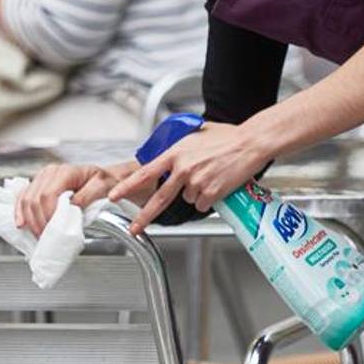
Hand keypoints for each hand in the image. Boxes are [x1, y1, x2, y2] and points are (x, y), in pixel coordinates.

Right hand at [15, 162, 140, 237]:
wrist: (101, 178)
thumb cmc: (103, 181)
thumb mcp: (102, 186)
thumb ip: (87, 195)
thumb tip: (72, 206)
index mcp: (65, 172)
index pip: (48, 195)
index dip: (48, 215)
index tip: (54, 230)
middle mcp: (50, 172)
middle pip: (35, 199)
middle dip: (38, 221)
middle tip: (46, 237)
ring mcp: (42, 177)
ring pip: (26, 199)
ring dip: (29, 220)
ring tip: (38, 234)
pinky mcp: (38, 184)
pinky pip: (23, 197)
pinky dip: (20, 211)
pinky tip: (21, 223)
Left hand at [109, 122, 271, 234]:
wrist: (249, 143)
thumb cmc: (227, 137)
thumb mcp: (196, 135)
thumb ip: (180, 148)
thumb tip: (171, 155)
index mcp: (175, 153)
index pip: (145, 172)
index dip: (127, 186)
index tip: (115, 195)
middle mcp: (183, 169)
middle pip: (159, 198)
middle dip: (144, 216)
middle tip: (133, 227)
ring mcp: (197, 182)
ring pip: (188, 199)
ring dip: (195, 193)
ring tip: (210, 176)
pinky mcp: (211, 193)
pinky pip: (203, 204)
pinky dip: (209, 199)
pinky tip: (217, 184)